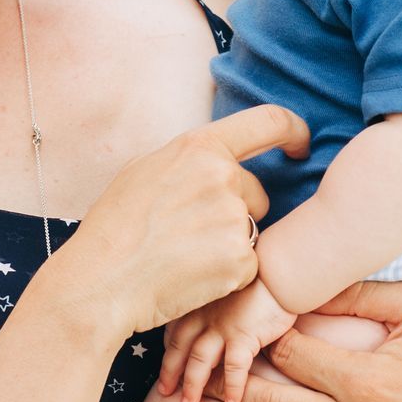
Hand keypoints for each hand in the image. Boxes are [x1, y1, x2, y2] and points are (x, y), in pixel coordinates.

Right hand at [51, 105, 308, 337]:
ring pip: (250, 230)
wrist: (101, 280)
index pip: (267, 122)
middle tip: (189, 233)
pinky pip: (248, 264)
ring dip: (229, 243)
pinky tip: (192, 276)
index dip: (293, 130)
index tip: (299, 145)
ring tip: (183, 255)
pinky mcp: (240, 261)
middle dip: (235, 211)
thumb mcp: (144, 169)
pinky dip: (228, 274)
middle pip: (256, 193)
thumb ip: (188, 159)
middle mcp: (222, 176)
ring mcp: (233, 219)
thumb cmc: (113, 226)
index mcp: (199, 147)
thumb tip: (214, 158)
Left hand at [159, 278, 295, 401]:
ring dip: (193, 385)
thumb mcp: (226, 288)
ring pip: (199, 360)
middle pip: (180, 347)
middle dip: (170, 372)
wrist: (279, 271)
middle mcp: (205, 314)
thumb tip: (211, 327)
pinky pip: (234, 368)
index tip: (165, 369)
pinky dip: (231, 387)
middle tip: (165, 393)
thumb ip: (215, 306)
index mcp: (199, 302)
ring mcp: (223, 326)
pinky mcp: (244, 335)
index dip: (168, 351)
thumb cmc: (257, 279)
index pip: (175, 330)